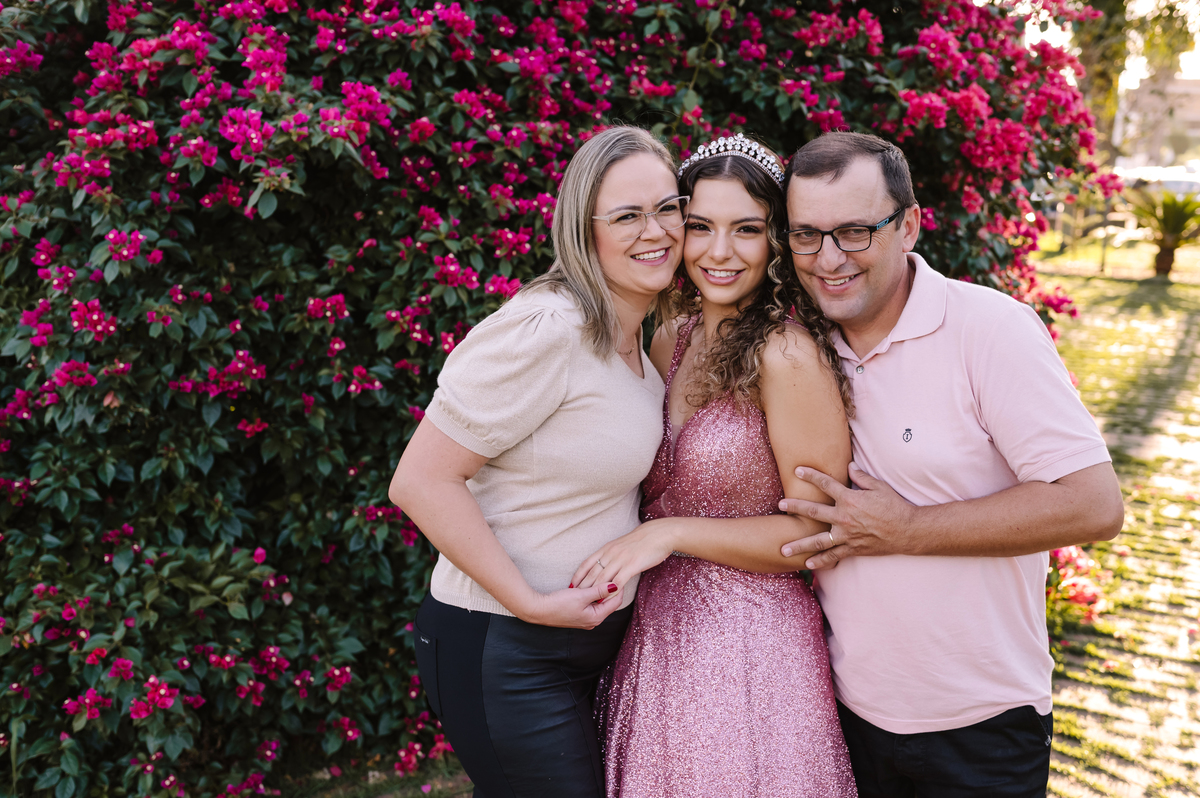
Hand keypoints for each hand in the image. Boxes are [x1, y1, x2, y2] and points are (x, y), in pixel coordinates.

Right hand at [519, 583, 624, 628]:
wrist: (538, 610)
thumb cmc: (558, 604)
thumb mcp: (581, 595)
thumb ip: (600, 591)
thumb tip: (616, 585)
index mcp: (596, 617)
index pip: (616, 602)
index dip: (619, 588)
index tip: (619, 574)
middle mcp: (593, 620)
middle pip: (609, 603)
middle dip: (611, 590)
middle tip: (612, 574)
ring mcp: (585, 618)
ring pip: (600, 603)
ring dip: (601, 592)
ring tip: (602, 578)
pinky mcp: (578, 614)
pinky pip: (591, 604)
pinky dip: (593, 595)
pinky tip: (590, 586)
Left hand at [570, 519, 675, 592]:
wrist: (658, 534)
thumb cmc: (642, 541)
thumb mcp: (621, 545)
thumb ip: (612, 554)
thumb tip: (605, 563)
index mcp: (607, 548)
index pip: (587, 563)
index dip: (578, 575)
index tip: (572, 585)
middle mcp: (610, 554)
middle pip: (592, 573)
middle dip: (583, 587)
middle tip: (575, 598)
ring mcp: (620, 560)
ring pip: (602, 579)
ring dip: (594, 592)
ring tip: (588, 603)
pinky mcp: (631, 566)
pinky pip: (618, 582)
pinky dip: (611, 592)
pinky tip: (607, 601)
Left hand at [777, 462, 917, 568]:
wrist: (908, 531)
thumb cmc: (894, 506)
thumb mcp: (879, 487)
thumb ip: (861, 477)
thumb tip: (849, 467)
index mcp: (850, 499)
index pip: (826, 484)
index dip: (811, 475)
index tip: (797, 470)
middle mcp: (844, 517)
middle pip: (814, 511)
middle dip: (795, 507)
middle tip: (780, 505)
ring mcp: (847, 535)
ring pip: (817, 540)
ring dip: (799, 544)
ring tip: (783, 549)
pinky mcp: (853, 549)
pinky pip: (833, 556)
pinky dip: (820, 561)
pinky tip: (807, 564)